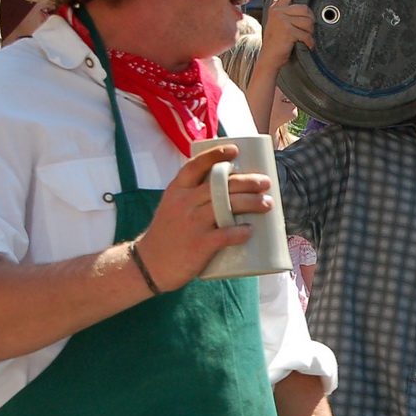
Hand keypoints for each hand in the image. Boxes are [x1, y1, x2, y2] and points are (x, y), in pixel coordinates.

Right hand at [134, 143, 270, 289]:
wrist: (148, 265)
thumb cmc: (168, 234)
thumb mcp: (173, 206)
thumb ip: (194, 196)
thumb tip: (230, 188)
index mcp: (177, 190)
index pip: (196, 165)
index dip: (216, 154)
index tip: (235, 150)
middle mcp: (184, 203)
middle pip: (220, 185)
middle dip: (248, 181)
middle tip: (266, 182)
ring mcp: (191, 223)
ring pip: (227, 206)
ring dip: (252, 203)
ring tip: (268, 203)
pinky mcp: (199, 244)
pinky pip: (224, 235)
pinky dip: (240, 232)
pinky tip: (250, 230)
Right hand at [257, 0, 313, 74]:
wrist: (268, 58)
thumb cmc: (275, 42)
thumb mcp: (274, 23)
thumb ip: (278, 10)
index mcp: (276, 8)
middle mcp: (278, 11)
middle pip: (306, 10)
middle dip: (310, 22)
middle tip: (306, 31)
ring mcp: (282, 20)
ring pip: (308, 22)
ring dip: (310, 33)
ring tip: (303, 39)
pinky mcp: (287, 30)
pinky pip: (306, 34)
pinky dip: (309, 42)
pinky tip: (307, 46)